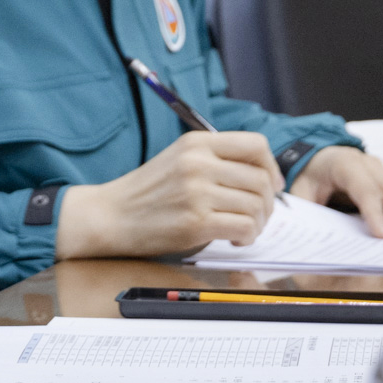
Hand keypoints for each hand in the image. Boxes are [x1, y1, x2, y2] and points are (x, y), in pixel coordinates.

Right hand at [55, 130, 284, 258]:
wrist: (112, 215)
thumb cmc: (148, 191)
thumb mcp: (179, 159)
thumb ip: (216, 160)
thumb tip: (264, 176)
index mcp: (196, 143)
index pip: (256, 144)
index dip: (271, 167)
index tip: (270, 184)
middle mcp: (198, 163)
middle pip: (260, 179)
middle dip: (267, 203)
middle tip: (257, 215)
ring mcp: (197, 192)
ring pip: (256, 205)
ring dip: (258, 223)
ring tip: (244, 229)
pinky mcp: (196, 222)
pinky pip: (244, 227)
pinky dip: (247, 237)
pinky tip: (234, 239)